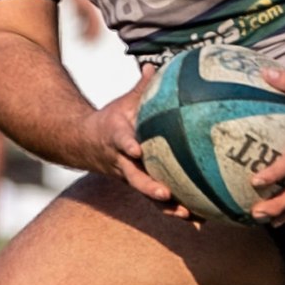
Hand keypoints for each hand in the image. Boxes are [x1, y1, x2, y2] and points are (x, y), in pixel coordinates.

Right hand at [77, 69, 175, 207]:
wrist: (85, 145)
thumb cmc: (111, 121)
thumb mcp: (122, 103)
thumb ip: (140, 88)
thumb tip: (153, 66)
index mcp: (116, 138)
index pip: (121, 141)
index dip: (128, 145)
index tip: (136, 149)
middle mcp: (121, 162)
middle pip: (134, 178)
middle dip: (149, 187)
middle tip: (165, 194)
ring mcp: (129, 177)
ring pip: (146, 194)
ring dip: (165, 207)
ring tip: (187, 215)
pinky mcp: (138, 186)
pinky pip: (157, 201)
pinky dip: (175, 209)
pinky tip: (200, 218)